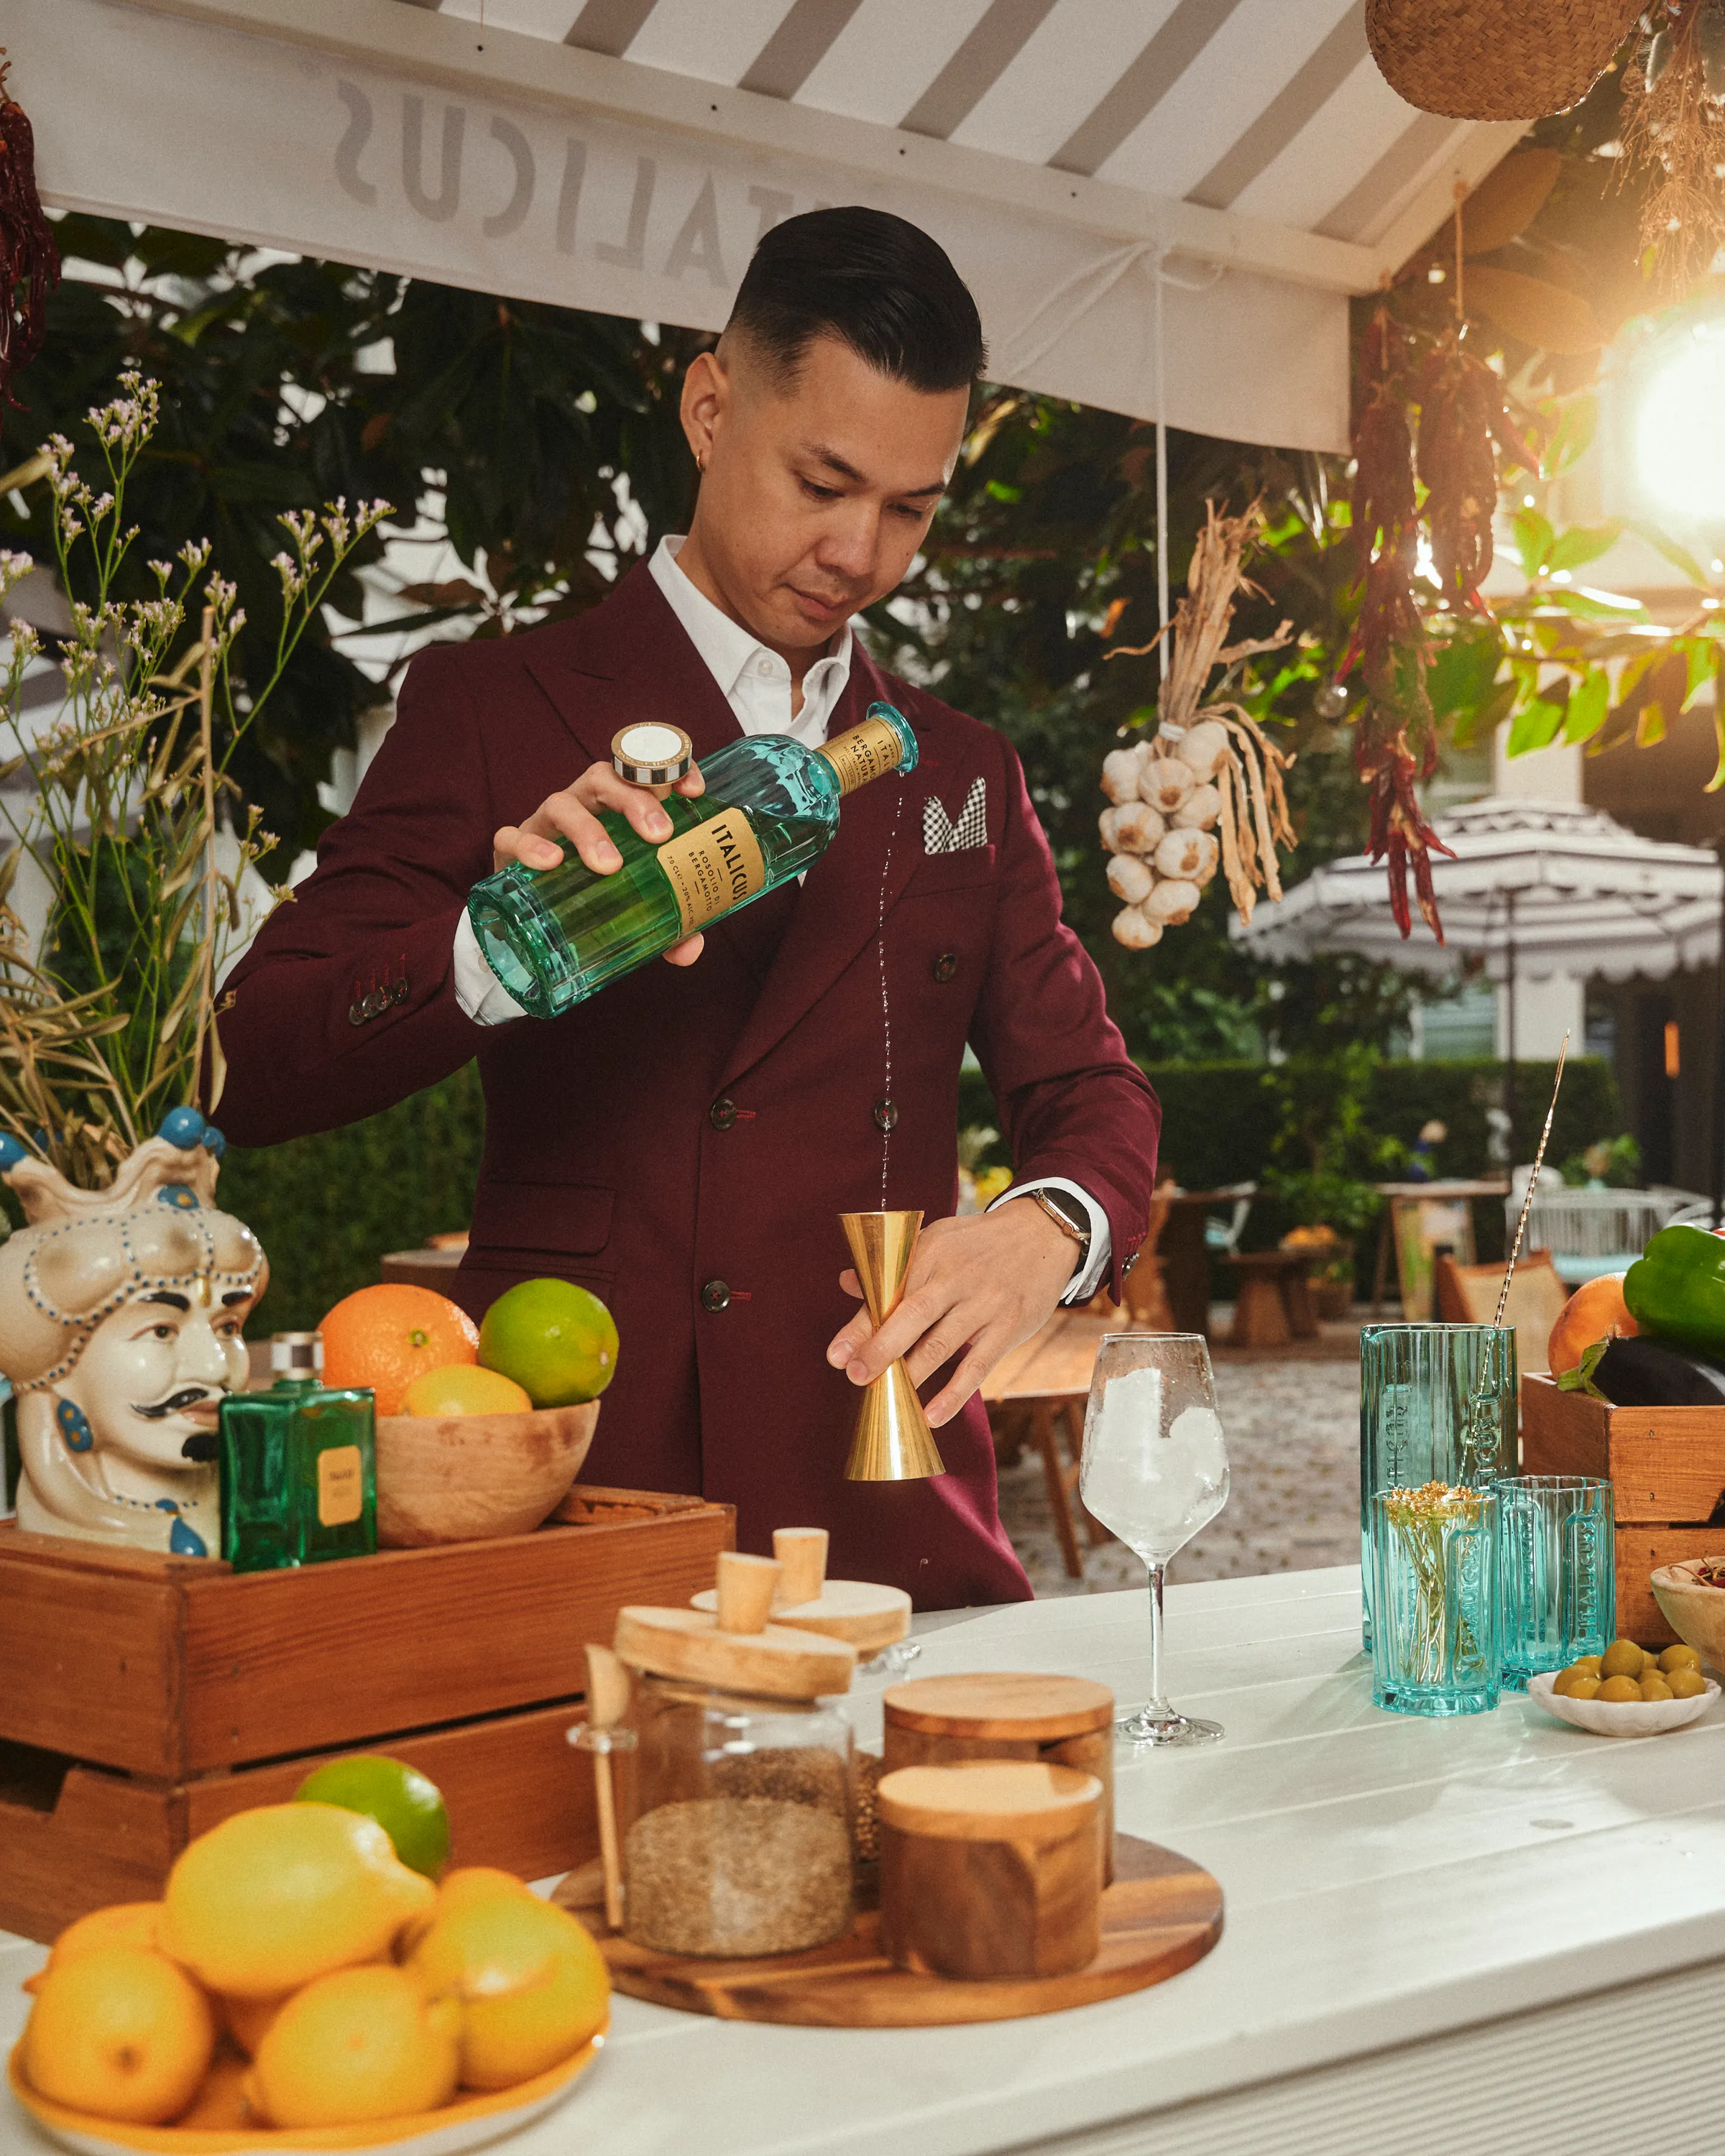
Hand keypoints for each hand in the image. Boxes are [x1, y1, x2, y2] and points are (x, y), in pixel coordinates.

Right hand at [492, 762, 708, 966]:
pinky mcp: (511, 846)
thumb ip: (668, 926)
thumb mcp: (637, 908)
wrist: (532, 919)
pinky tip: (551, 863)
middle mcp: (583, 806)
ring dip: (588, 829)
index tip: (695, 792)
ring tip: (609, 865)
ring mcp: (545, 823)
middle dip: (634, 799)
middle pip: (606, 780)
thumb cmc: (593, 896)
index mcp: (618, 808)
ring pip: (562, 803)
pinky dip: (529, 845)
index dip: (670, 770)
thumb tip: (689, 950)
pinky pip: (513, 835)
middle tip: (659, 834)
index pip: (643, 772)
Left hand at [825, 1199, 1079, 1427]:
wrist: (1041, 1234)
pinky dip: (954, 1393)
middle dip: (880, 1349)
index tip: (836, 1356)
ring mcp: (984, 1303)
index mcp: (929, 1253)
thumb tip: (847, 1283)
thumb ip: (893, 1268)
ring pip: (942, 1345)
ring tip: (889, 1400)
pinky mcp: (1008, 1326)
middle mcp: (955, 1277)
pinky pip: (978, 1365)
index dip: (860, 1326)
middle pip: (912, 1316)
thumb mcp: (935, 1241)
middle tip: (856, 1377)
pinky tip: (932, 1417)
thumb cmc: (977, 1244)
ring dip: (912, 1375)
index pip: (888, 1292)